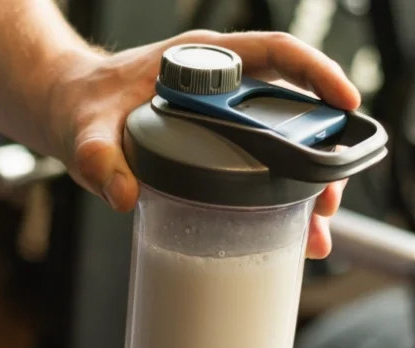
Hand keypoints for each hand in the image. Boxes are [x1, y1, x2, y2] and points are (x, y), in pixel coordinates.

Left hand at [47, 31, 360, 258]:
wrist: (70, 114)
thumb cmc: (82, 108)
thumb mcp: (86, 132)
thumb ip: (98, 158)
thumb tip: (122, 194)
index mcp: (198, 63)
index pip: (273, 53)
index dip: (316, 73)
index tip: (345, 101)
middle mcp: (218, 86)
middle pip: (290, 108)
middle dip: (319, 153)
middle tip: (326, 201)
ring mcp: (218, 116)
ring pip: (279, 142)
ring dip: (303, 183)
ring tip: (314, 228)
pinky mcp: (213, 145)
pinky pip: (257, 163)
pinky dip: (275, 195)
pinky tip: (285, 227)